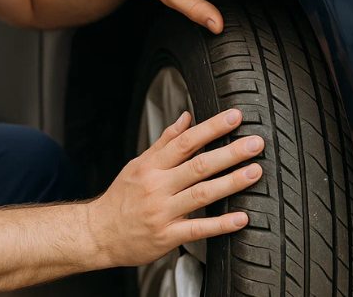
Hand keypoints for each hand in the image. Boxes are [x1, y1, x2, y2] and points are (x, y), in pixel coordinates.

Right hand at [85, 109, 264, 268]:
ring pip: (201, 194)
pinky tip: (241, 218)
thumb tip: (186, 117)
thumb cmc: (121, 198)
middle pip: (198, 165)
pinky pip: (198, 229)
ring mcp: (162, 212)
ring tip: (254, 172)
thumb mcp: (137, 164)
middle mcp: (157, 187)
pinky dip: (221, 224)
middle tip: (255, 143)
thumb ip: (164, 142)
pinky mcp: (167, 236)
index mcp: (151, 166)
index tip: (234, 117)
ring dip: (230, 183)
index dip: (211, 128)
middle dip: (230, 152)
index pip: (185, 141)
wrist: (98, 234)